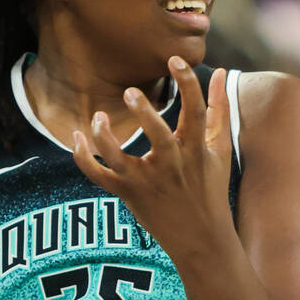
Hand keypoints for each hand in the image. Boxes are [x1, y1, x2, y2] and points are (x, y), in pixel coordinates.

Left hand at [72, 57, 233, 260]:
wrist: (201, 239)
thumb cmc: (211, 189)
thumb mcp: (220, 149)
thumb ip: (220, 109)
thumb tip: (221, 72)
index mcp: (195, 150)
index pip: (195, 111)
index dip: (188, 83)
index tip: (175, 60)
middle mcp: (171, 165)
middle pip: (157, 136)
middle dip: (144, 113)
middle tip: (130, 91)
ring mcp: (146, 182)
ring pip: (119, 158)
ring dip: (104, 137)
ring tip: (98, 118)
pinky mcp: (128, 194)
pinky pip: (98, 176)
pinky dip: (83, 158)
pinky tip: (77, 137)